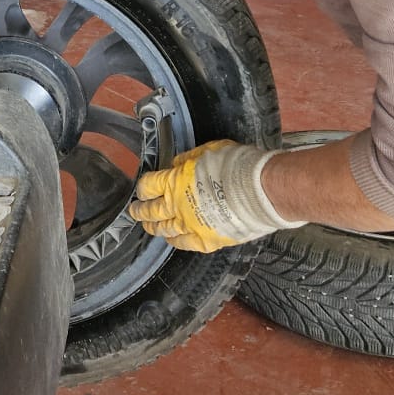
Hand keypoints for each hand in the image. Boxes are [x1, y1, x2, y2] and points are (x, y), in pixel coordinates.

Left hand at [129, 140, 297, 251]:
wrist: (258, 191)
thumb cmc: (236, 167)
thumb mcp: (208, 151)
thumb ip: (189, 160)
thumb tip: (178, 163)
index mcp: (174, 182)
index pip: (149, 185)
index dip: (143, 186)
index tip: (141, 188)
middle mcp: (177, 206)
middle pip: (151, 210)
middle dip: (140, 210)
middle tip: (134, 211)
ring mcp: (190, 225)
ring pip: (164, 229)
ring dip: (153, 227)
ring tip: (148, 227)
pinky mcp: (206, 240)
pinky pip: (184, 243)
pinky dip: (175, 242)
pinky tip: (171, 240)